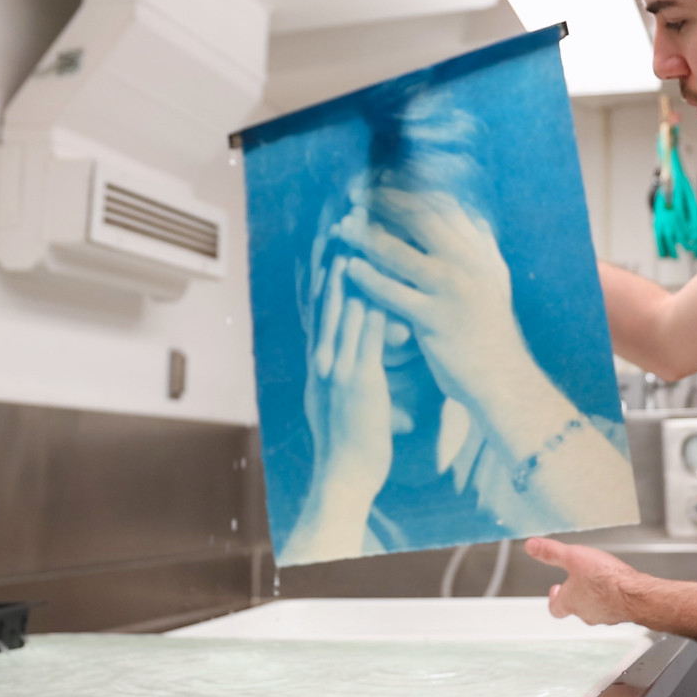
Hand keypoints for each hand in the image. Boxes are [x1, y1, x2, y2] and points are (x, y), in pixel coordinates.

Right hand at [302, 255, 394, 508]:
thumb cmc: (353, 442)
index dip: (322, 268)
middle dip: (328, 257)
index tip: (326, 236)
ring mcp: (338, 369)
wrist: (346, 476)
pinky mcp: (357, 383)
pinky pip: (363, 340)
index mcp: (322, 358)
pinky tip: (375, 288)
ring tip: (352, 238)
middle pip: (324, 298)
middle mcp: (324, 358)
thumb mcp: (346, 398)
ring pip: (341, 312)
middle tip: (332, 221)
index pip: (320, 304)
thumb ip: (349, 370)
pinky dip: (367, 311)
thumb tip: (353, 356)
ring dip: (347, 273)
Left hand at [337, 189, 534, 418]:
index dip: (409, 189)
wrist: (502, 375)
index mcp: (480, 250)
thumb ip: (480, 244)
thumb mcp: (494, 277)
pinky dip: (368, 278)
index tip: (381, 180)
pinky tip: (349, 269)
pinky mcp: (436, 320)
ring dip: (365, 236)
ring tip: (341, 228)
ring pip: (400, 253)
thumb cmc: (490, 327)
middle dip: (383, 202)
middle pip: (419, 218)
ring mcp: (453, 291)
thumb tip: (469, 211)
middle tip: (355, 194)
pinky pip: (393, 293)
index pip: (443, 205)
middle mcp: (469, 263)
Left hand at [528, 538, 643, 625]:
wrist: (636, 594)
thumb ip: (551, 552)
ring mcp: (606, 615)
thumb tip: (531, 546)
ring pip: (596, 609)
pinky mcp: (622, 613)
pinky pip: (614, 607)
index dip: (554, 600)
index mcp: (571, 602)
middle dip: (576, 595)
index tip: (556, 589)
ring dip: (595, 597)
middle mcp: (587, 613)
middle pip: (576, 608)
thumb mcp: (573, 557)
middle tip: (578, 583)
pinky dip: (613, 599)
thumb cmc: (605, 579)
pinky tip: (619, 587)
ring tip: (599, 582)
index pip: (555, 609)